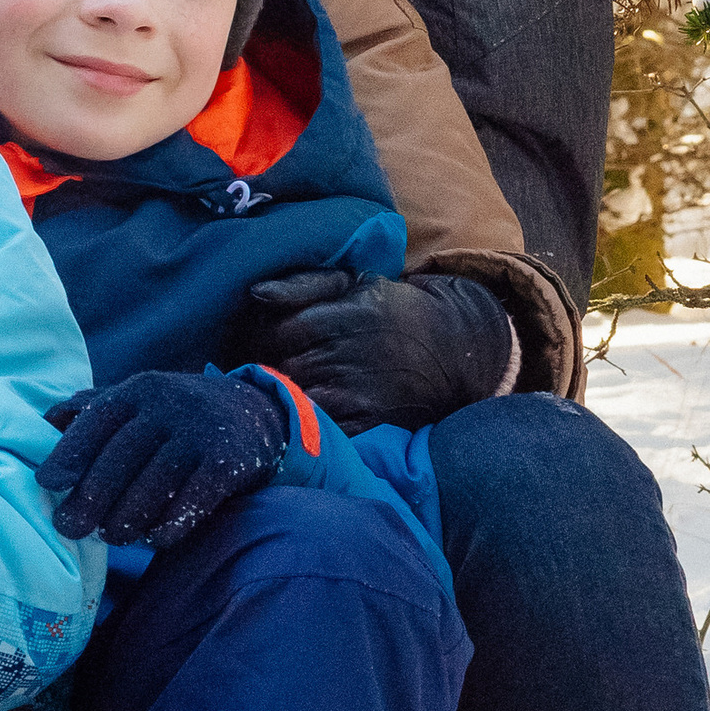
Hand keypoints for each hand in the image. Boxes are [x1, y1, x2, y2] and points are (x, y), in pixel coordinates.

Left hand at [38, 369, 287, 547]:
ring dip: (129, 515)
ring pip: (157, 479)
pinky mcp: (227, 462)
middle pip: (123, 454)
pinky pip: (196, 496)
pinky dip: (173, 522)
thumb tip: (42, 423)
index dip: (70, 451)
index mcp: (136, 392)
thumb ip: (90, 411)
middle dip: (92, 495)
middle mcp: (167, 407)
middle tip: (70, 527)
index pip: (98, 420)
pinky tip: (155, 538)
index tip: (47, 482)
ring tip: (112, 537)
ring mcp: (199, 433)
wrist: (251, 411)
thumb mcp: (135, 401)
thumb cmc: (173, 415)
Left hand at [230, 266, 511, 431]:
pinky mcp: (368, 421)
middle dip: (275, 365)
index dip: (267, 336)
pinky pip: (321, 426)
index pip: (282, 331)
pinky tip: (308, 409)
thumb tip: (255, 292)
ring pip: (299, 396)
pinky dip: (307, 419)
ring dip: (288, 392)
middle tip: (277, 363)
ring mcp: (358, 392)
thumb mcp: (355, 284)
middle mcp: (350, 354)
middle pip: (286, 366)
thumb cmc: (393, 311)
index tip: (268, 339)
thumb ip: (303, 285)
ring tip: (289, 386)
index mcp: (345, 316)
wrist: (453, 350)